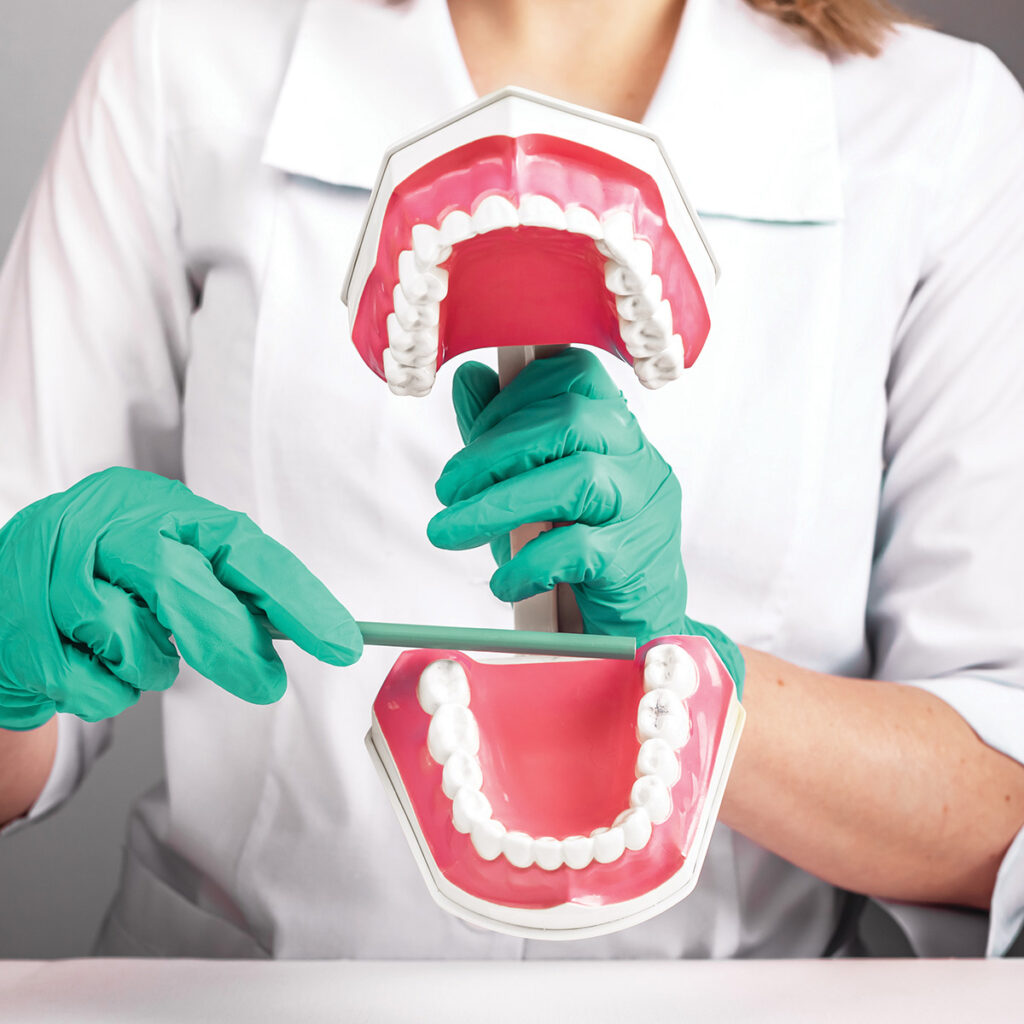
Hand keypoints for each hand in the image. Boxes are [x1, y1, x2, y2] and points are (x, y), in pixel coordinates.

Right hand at [0, 467, 361, 728]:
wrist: (6, 593)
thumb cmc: (106, 580)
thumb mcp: (168, 565)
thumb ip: (225, 588)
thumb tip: (303, 627)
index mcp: (158, 506)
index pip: (240, 546)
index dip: (292, 596)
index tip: (339, 643)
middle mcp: (103, 522)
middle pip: (178, 580)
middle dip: (229, 640)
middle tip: (267, 683)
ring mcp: (51, 565)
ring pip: (125, 634)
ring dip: (146, 666)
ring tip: (134, 654)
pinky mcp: (15, 619)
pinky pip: (83, 680)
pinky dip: (103, 692)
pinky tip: (90, 668)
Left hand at [428, 348, 743, 691]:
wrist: (632, 624)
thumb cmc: (582, 548)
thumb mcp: (535, 485)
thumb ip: (503, 432)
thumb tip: (471, 377)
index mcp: (616, 430)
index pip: (577, 374)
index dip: (515, 394)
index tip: (473, 434)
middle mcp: (638, 459)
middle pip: (571, 421)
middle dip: (493, 451)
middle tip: (447, 489)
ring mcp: (644, 508)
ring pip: (577, 480)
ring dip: (498, 504)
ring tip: (449, 532)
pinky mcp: (637, 561)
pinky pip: (579, 550)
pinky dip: (528, 564)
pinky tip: (503, 583)